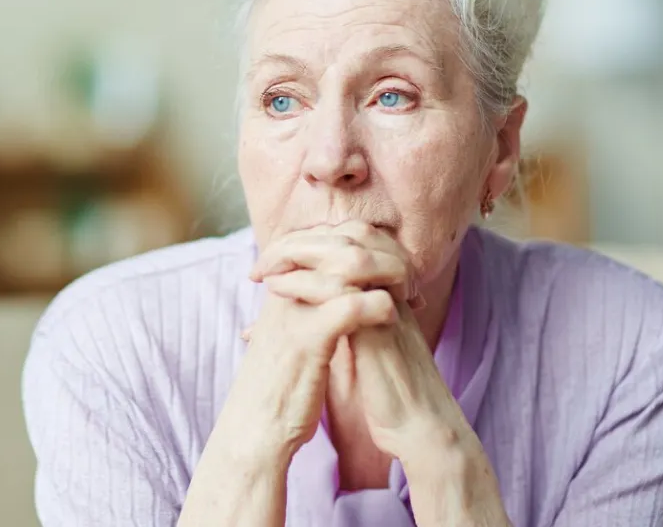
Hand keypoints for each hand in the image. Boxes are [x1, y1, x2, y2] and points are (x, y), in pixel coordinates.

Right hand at [221, 236, 397, 461]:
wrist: (255, 427)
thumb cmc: (278, 385)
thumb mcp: (287, 333)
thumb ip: (304, 305)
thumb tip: (333, 289)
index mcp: (280, 284)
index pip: (322, 236)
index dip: (363, 242)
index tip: (391, 266)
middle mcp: (284, 288)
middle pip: (338, 240)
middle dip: (382, 253)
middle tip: (408, 280)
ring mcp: (294, 310)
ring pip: (348, 264)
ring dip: (388, 274)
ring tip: (407, 296)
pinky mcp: (308, 337)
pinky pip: (351, 304)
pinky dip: (380, 306)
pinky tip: (395, 318)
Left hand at [248, 221, 508, 524]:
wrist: (419, 428)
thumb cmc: (386, 393)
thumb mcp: (362, 346)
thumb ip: (344, 318)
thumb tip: (305, 305)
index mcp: (388, 290)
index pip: (355, 239)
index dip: (314, 240)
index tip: (275, 258)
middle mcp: (392, 290)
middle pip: (353, 235)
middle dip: (304, 239)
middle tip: (265, 258)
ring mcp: (388, 305)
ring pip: (349, 254)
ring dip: (300, 254)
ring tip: (265, 270)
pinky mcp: (381, 329)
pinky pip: (344, 290)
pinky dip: (305, 283)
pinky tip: (278, 288)